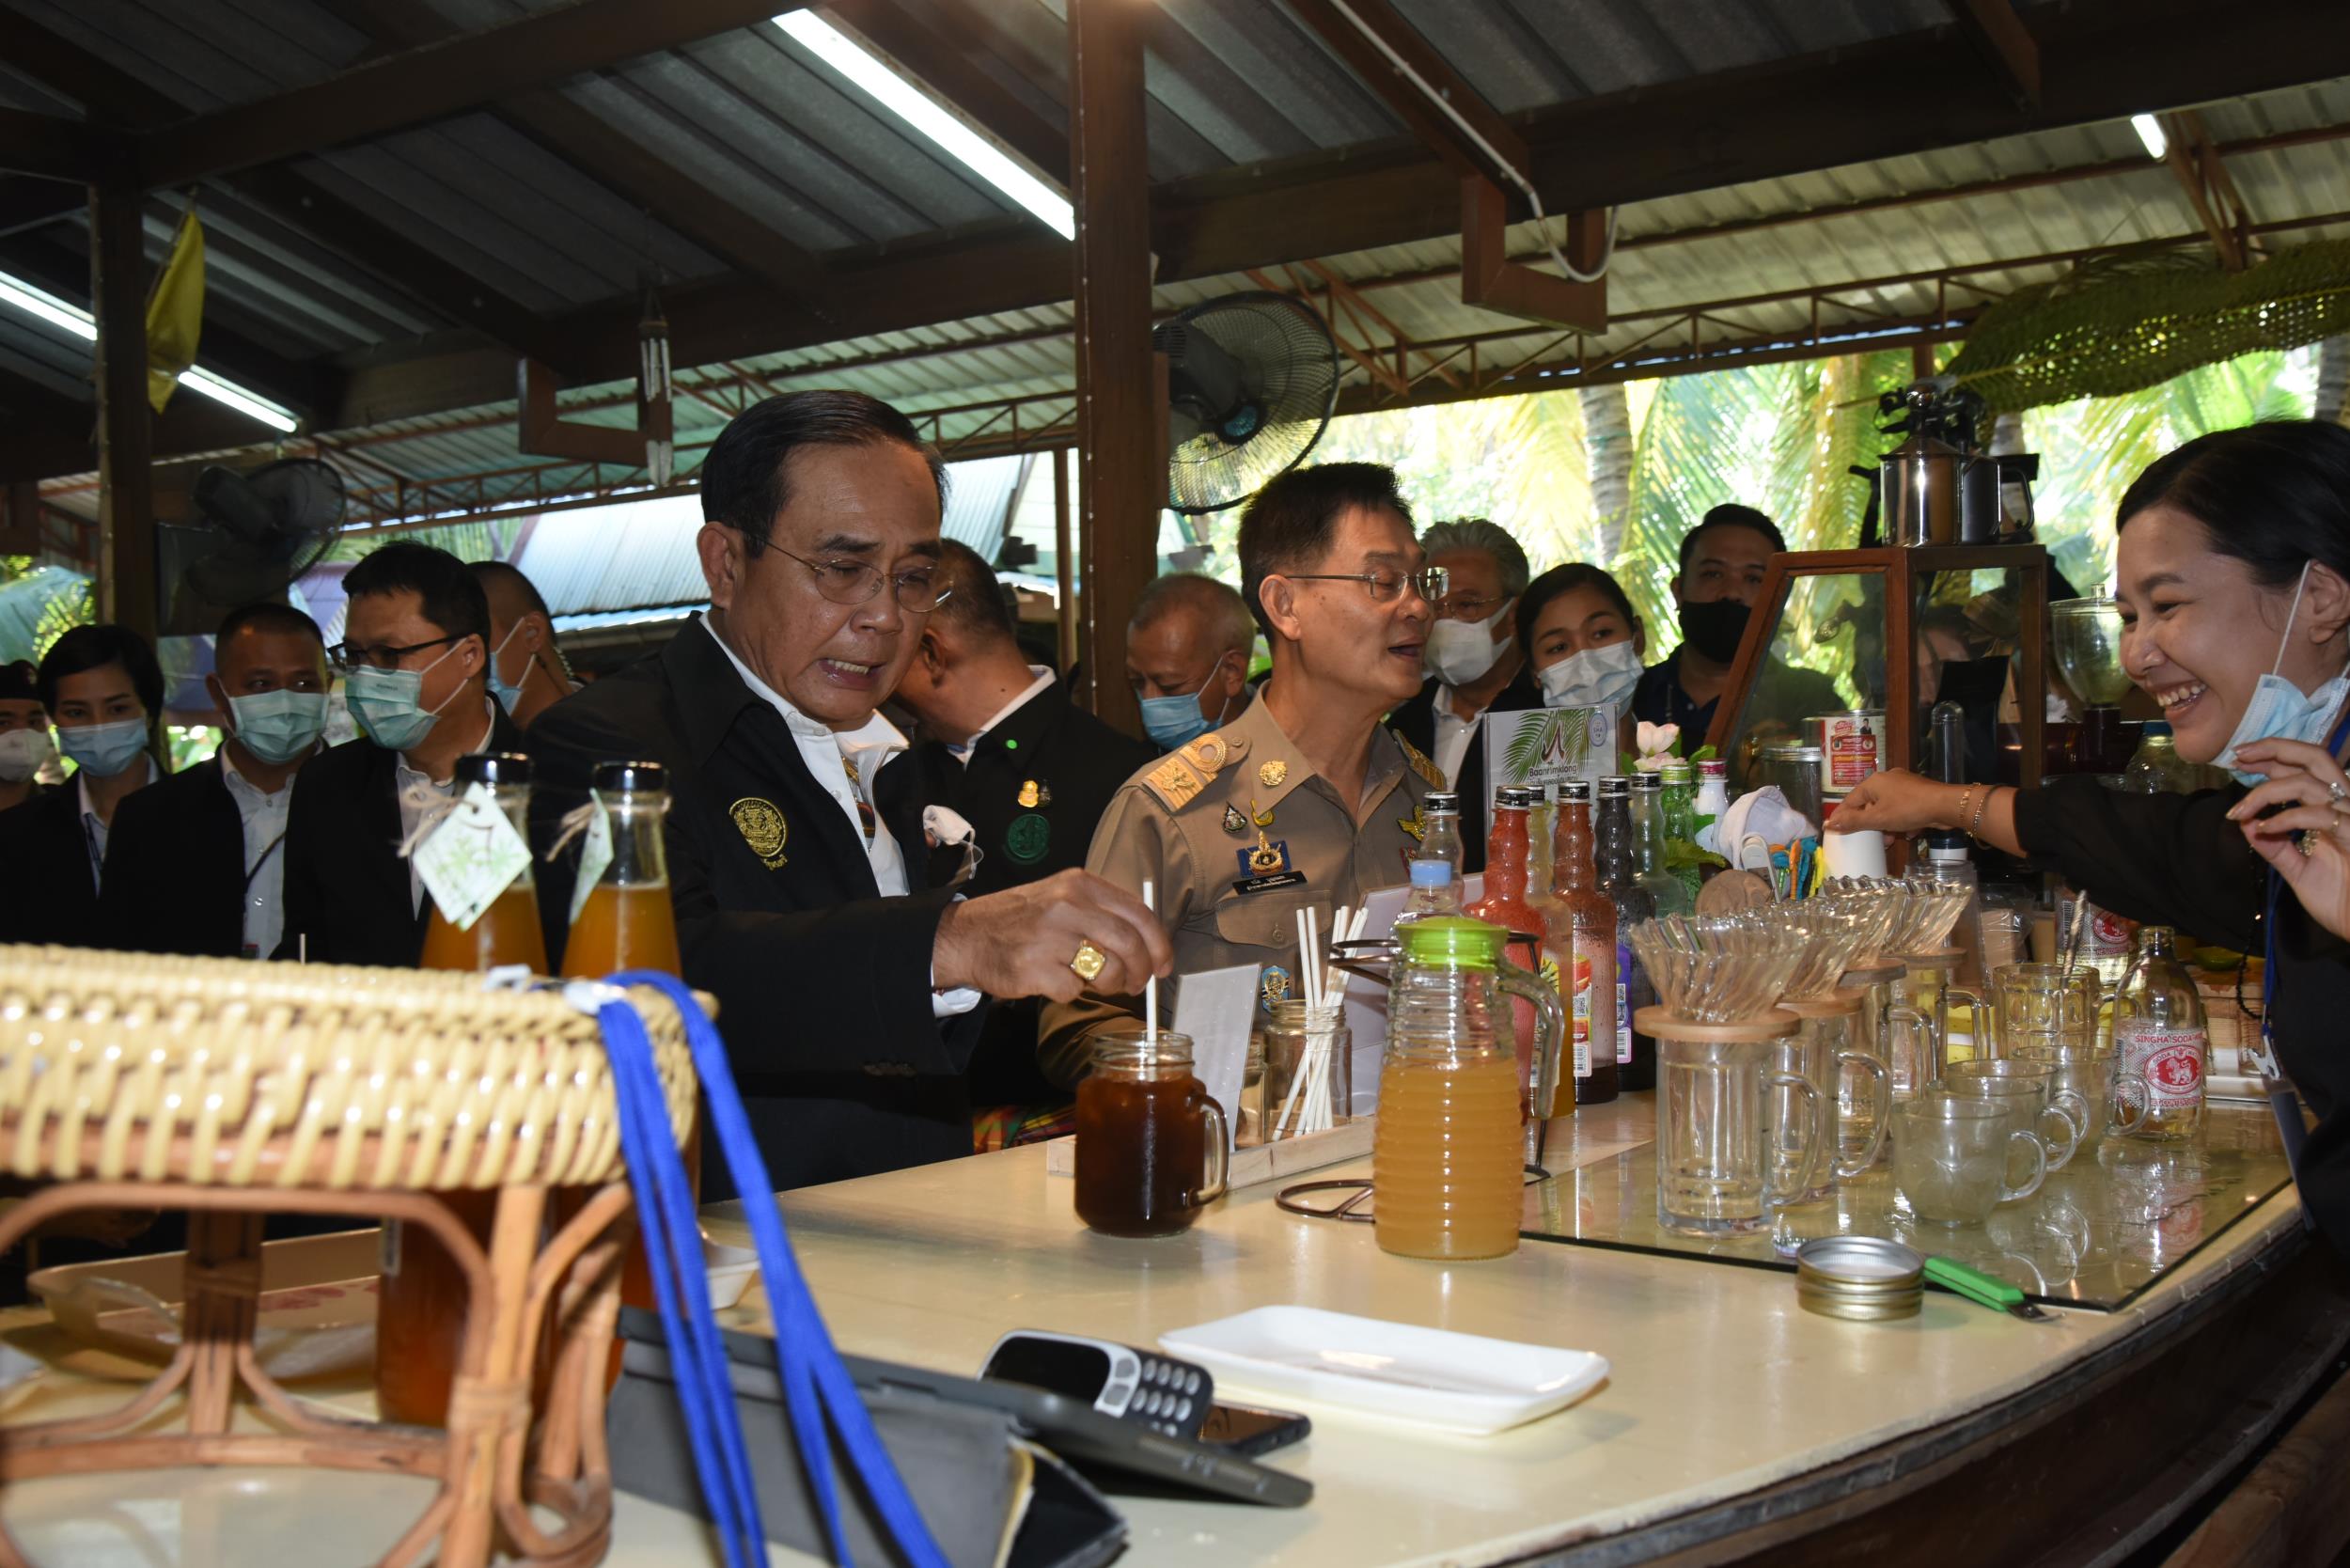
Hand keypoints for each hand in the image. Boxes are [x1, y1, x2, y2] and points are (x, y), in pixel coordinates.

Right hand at [931, 869, 1173, 1001]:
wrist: (965, 936)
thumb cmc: (1021, 920)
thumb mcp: (1062, 897)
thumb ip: (1103, 914)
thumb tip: (1149, 947)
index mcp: (1080, 884)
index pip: (1138, 913)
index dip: (1159, 944)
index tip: (1164, 964)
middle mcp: (1067, 905)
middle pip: (1129, 944)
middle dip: (1140, 971)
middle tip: (1135, 984)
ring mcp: (1050, 937)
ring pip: (1107, 970)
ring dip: (1107, 985)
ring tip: (1091, 982)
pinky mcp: (1034, 969)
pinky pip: (1073, 990)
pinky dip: (1069, 992)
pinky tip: (1054, 980)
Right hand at [1825, 769, 1962, 835]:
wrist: (1945, 805)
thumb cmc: (1907, 809)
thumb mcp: (1878, 819)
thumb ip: (1853, 822)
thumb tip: (1828, 824)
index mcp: (1873, 782)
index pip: (1850, 800)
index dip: (1842, 815)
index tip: (1835, 829)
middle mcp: (1887, 779)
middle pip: (1869, 804)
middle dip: (1869, 824)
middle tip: (1866, 839)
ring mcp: (1904, 784)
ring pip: (1887, 807)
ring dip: (1885, 825)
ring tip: (1887, 840)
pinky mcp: (1918, 792)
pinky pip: (1902, 807)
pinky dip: (1900, 820)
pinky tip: (1906, 833)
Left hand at [2228, 738, 2349, 940]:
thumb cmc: (2341, 900)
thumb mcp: (2298, 869)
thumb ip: (2275, 847)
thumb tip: (2246, 824)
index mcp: (2334, 809)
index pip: (2304, 769)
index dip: (2272, 758)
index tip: (2239, 760)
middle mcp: (2346, 805)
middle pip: (2315, 757)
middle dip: (2274, 750)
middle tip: (2239, 756)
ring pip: (2309, 783)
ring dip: (2266, 792)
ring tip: (2240, 810)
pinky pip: (2318, 816)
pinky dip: (2285, 819)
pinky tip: (2265, 828)